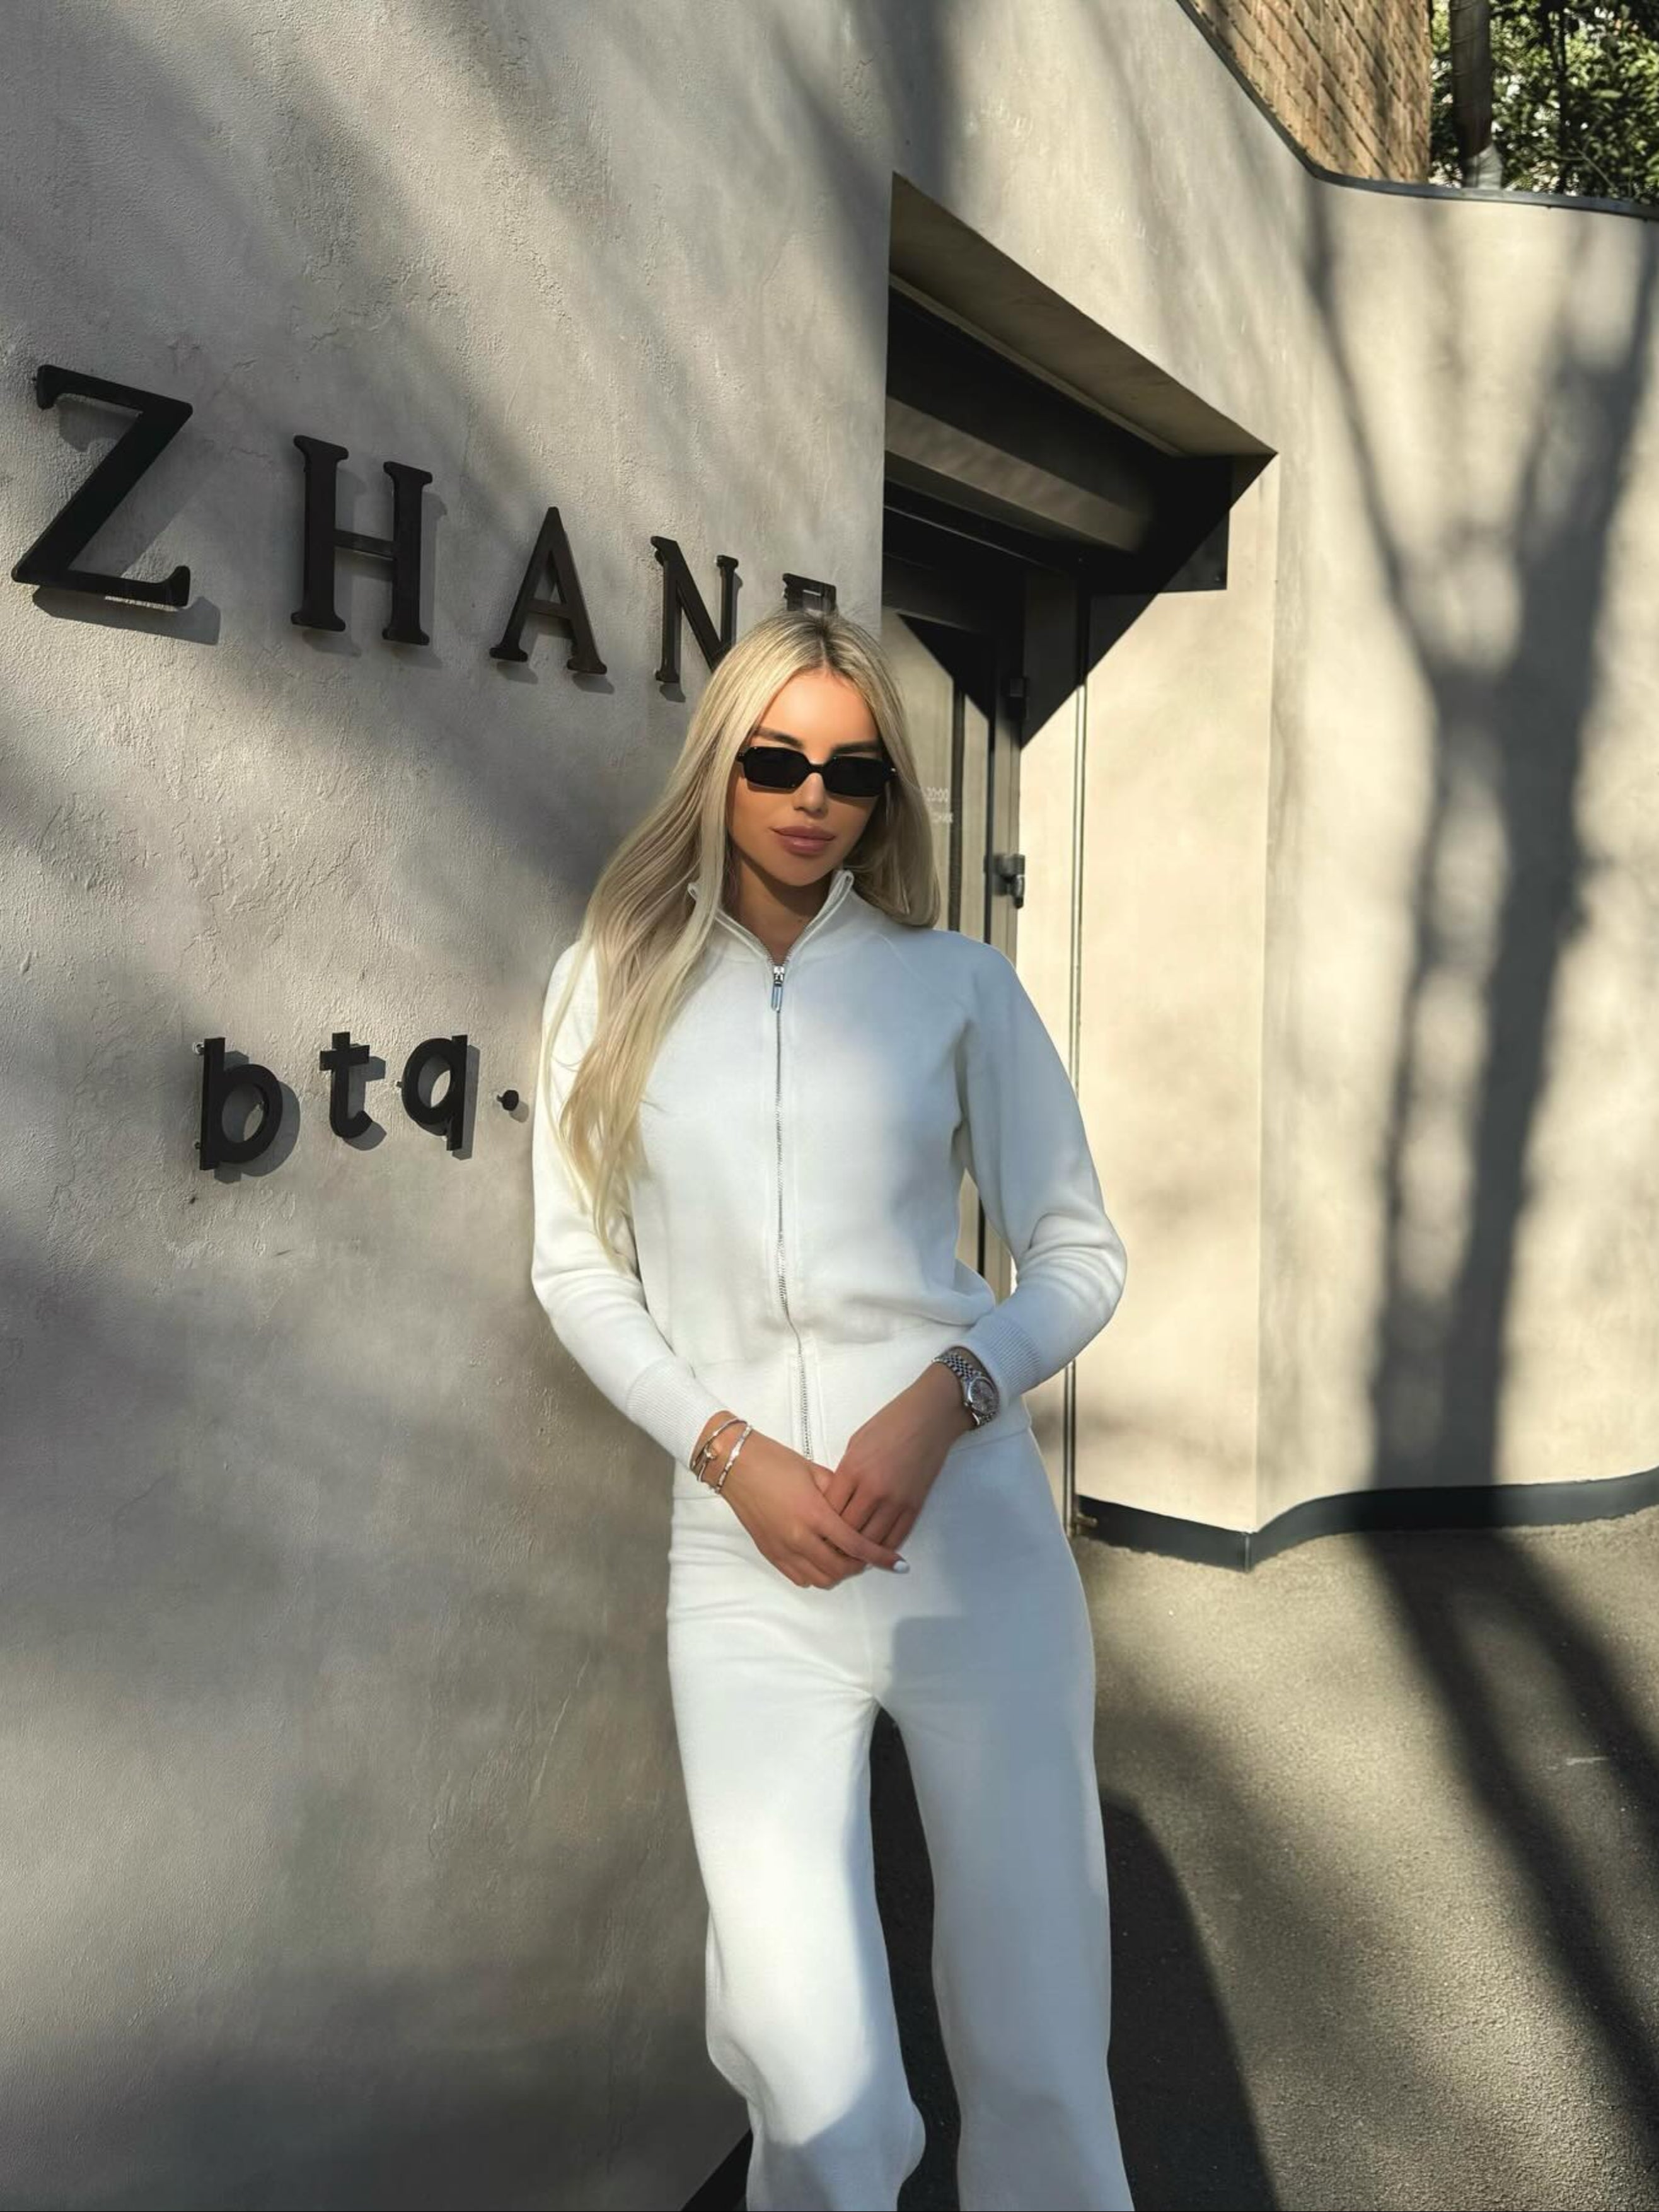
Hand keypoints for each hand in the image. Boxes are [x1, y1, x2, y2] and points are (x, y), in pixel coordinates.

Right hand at [711, 1428, 906, 1588]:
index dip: (880, 1557)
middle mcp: (798, 1538)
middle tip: (868, 1554)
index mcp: (814, 1514)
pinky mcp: (770, 1554)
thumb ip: (841, 1496)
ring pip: (820, 1579)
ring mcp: (782, 1549)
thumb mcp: (816, 1472)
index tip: (898, 1564)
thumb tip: (860, 1513)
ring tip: (845, 1556)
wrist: (737, 1466)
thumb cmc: (777, 1462)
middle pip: (840, 1569)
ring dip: (838, 1572)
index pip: (855, 1546)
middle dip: (860, 1566)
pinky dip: (817, 1574)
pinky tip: (823, 1558)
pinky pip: (799, 1577)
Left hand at [809, 1363, 972, 1553]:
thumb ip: (845, 1474)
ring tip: (850, 1555)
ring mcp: (895, 1501)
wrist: (928, 1418)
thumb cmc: (888, 1424)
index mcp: (852, 1470)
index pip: (829, 1511)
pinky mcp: (914, 1506)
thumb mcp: (855, 1444)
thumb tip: (837, 1500)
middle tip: (830, 1549)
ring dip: (859, 1550)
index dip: (821, 1524)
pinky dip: (883, 1548)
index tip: (817, 1531)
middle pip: (847, 1530)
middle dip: (837, 1542)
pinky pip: (895, 1537)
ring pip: (870, 1540)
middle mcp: (872, 1490)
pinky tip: (875, 1551)